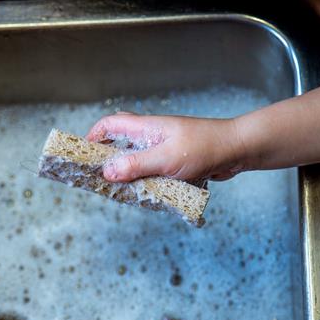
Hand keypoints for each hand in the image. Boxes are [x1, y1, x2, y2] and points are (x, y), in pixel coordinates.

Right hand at [86, 112, 247, 182]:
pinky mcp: (174, 163)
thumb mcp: (166, 159)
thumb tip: (106, 171)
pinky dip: (145, 182)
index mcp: (146, 128)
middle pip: (120, 144)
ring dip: (127, 175)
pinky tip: (145, 195)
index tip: (82, 155)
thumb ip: (135, 165)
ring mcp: (163, 149)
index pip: (110, 124)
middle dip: (107, 160)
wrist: (237, 150)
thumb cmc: (205, 148)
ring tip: (119, 192)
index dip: (93, 137)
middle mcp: (152, 136)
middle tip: (97, 179)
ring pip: (136, 161)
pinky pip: (152, 172)